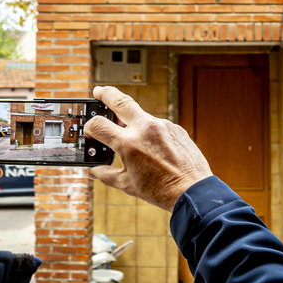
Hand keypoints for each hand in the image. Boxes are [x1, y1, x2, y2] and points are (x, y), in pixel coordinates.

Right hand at [84, 86, 212, 210]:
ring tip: (126, 130)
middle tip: (98, 92)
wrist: (193, 191)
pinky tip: (151, 146)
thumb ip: (106, 175)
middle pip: (119, 100)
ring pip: (140, 114)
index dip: (89, 127)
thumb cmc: (160, 191)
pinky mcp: (175, 127)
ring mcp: (162, 125)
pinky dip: (149, 131)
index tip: (90, 131)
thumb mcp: (127, 185)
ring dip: (130, 119)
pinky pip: (156, 125)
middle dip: (105, 94)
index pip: (99, 124)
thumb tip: (92, 171)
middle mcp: (145, 129)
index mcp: (129, 144)